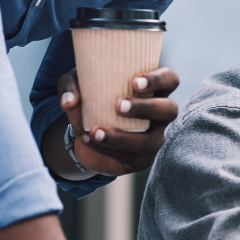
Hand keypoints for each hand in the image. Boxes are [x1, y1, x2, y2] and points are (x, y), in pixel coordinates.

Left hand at [54, 66, 179, 176]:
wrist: (85, 132)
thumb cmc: (90, 98)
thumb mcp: (76, 85)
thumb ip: (71, 87)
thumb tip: (69, 102)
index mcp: (153, 88)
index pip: (169, 79)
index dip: (158, 79)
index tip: (134, 82)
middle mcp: (160, 113)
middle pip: (169, 110)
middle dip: (146, 108)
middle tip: (118, 105)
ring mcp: (153, 138)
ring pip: (151, 141)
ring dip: (123, 137)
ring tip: (95, 131)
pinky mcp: (141, 159)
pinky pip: (131, 158)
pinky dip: (108, 150)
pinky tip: (88, 140)